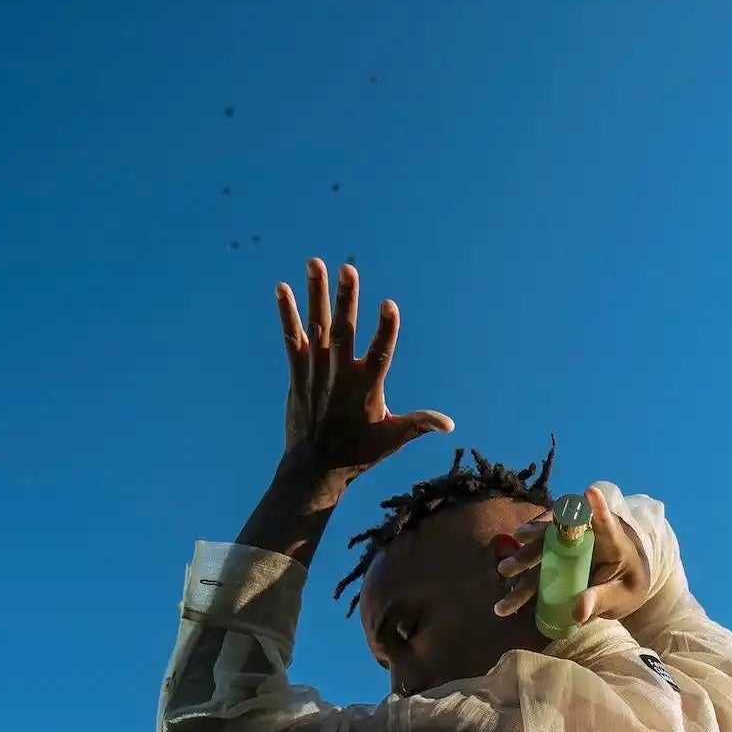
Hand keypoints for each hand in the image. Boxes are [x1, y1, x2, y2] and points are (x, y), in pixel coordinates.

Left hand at [276, 258, 452, 481]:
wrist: (314, 469)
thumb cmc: (358, 453)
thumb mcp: (392, 439)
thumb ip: (419, 424)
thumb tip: (449, 424)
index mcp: (367, 387)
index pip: (380, 352)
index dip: (385, 329)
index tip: (389, 305)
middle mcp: (340, 375)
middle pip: (345, 331)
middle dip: (346, 299)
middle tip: (348, 269)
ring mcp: (317, 372)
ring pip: (317, 327)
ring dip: (316, 294)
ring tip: (315, 262)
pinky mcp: (298, 374)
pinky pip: (291, 339)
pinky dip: (287, 314)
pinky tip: (282, 289)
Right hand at [493, 486, 651, 625]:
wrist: (620, 590)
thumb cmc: (628, 587)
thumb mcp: (620, 597)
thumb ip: (600, 601)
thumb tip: (578, 613)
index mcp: (611, 541)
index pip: (606, 522)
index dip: (598, 507)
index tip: (591, 493)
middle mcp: (584, 538)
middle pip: (560, 527)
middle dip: (537, 531)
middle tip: (520, 536)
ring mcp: (566, 550)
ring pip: (541, 549)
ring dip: (521, 558)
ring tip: (504, 570)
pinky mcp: (555, 565)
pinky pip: (535, 573)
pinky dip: (520, 587)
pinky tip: (505, 604)